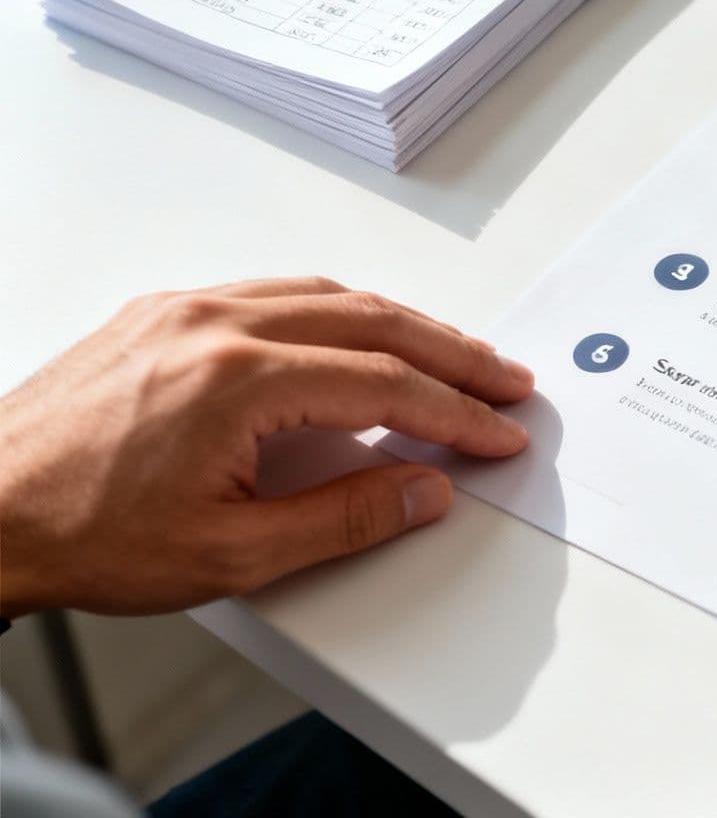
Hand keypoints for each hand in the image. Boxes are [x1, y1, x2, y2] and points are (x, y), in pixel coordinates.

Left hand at [0, 278, 531, 617]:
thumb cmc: (79, 534)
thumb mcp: (230, 553)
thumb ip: (345, 518)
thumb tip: (424, 491)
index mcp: (237, 380)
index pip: (386, 385)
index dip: (457, 414)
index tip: (499, 434)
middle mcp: (215, 323)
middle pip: (374, 322)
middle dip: (454, 355)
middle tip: (506, 382)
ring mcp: (185, 309)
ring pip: (328, 296)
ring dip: (404, 326)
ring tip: (452, 358)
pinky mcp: (162, 312)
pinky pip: (276, 292)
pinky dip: (341, 313)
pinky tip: (361, 337)